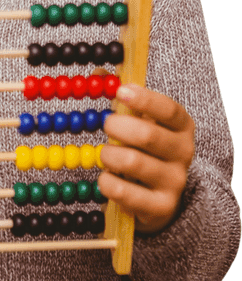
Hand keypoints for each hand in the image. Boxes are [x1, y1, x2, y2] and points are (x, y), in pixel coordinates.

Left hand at [99, 84, 194, 234]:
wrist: (160, 197)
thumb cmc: (145, 150)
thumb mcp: (140, 122)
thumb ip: (120, 96)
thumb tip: (97, 72)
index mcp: (182, 127)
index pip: (169, 110)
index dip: (145, 99)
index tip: (121, 91)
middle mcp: (184, 153)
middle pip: (147, 135)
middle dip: (118, 127)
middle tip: (107, 125)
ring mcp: (174, 181)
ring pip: (133, 162)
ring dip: (109, 155)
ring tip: (105, 155)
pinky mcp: (161, 207)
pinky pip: (125, 193)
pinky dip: (107, 182)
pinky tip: (106, 178)